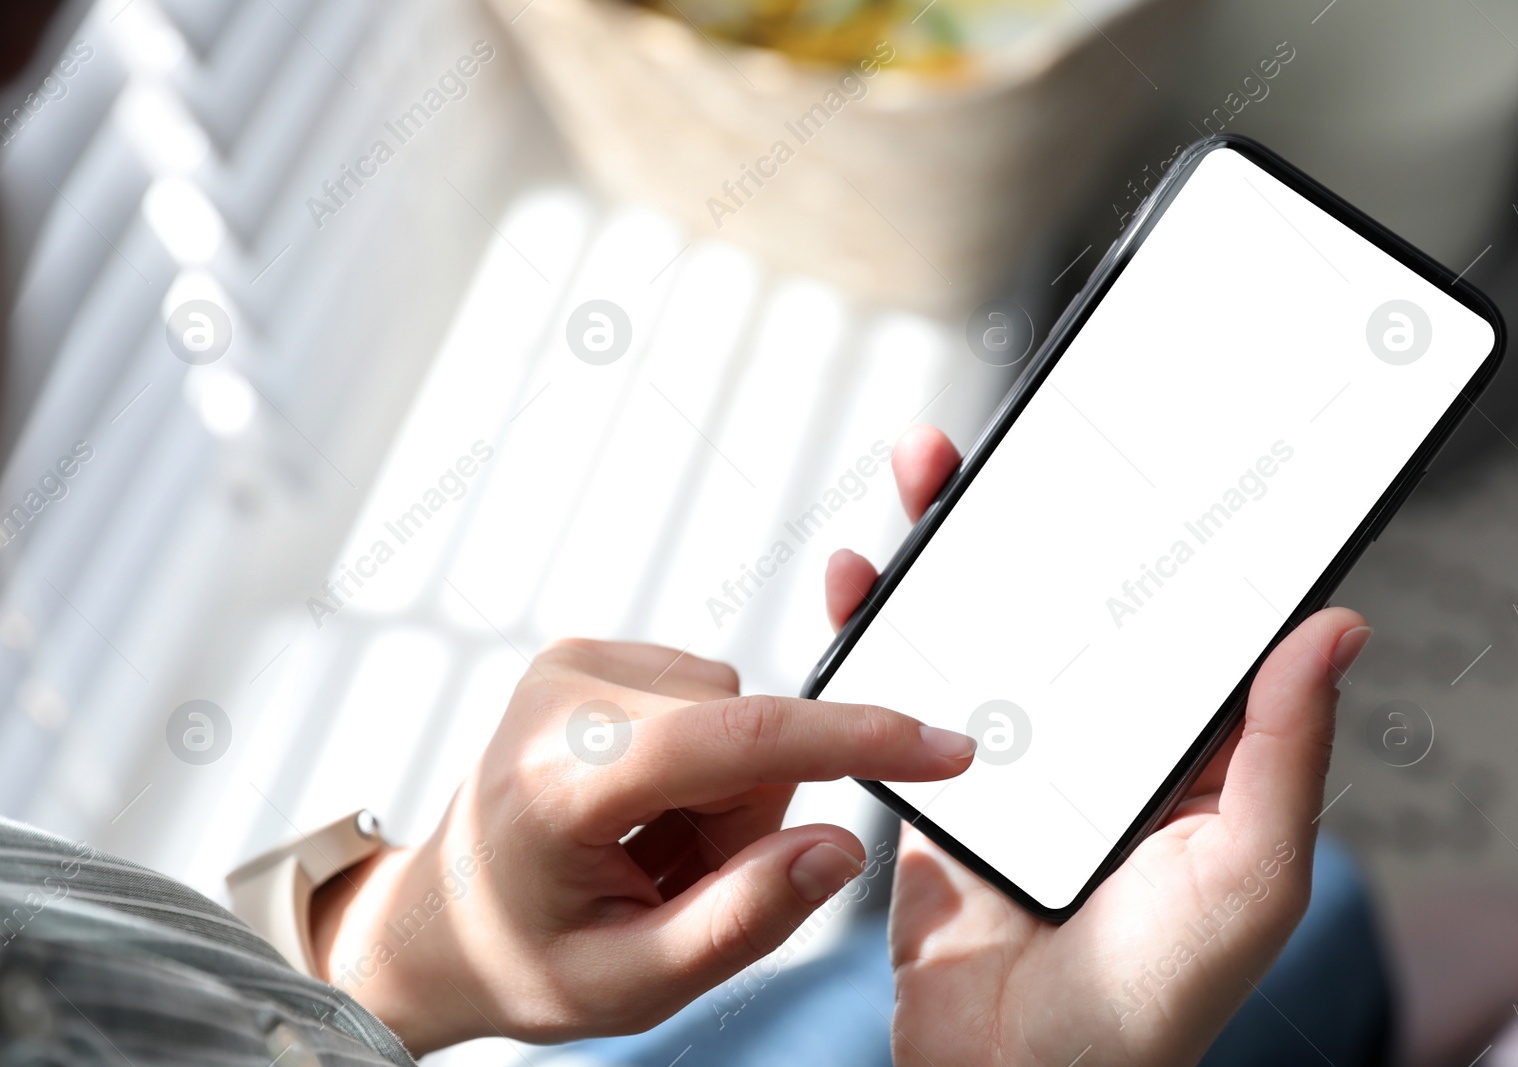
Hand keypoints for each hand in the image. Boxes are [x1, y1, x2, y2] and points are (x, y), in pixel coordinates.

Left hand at [308, 639, 974, 1052]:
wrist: (440, 917)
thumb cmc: (527, 959)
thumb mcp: (633, 983)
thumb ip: (743, 920)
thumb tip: (840, 847)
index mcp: (563, 779)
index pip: (737, 739)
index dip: (856, 742)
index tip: (948, 750)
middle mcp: (565, 692)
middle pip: (752, 734)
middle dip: (748, 817)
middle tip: (673, 878)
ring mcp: (574, 660)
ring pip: (742, 712)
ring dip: (725, 793)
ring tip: (649, 846)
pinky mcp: (592, 652)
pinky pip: (714, 697)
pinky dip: (704, 762)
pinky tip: (641, 804)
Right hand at [825, 425, 1371, 1066]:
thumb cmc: (1155, 1001)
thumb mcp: (1248, 870)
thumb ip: (1281, 752)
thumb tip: (1337, 628)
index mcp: (1174, 748)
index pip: (1161, 615)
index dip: (1142, 532)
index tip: (1120, 457)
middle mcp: (1092, 741)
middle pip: (1054, 603)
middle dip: (1023, 517)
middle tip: (997, 445)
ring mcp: (1009, 760)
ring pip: (973, 631)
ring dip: (942, 554)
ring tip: (921, 477)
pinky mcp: (936, 790)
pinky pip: (900, 696)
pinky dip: (874, 635)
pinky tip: (857, 585)